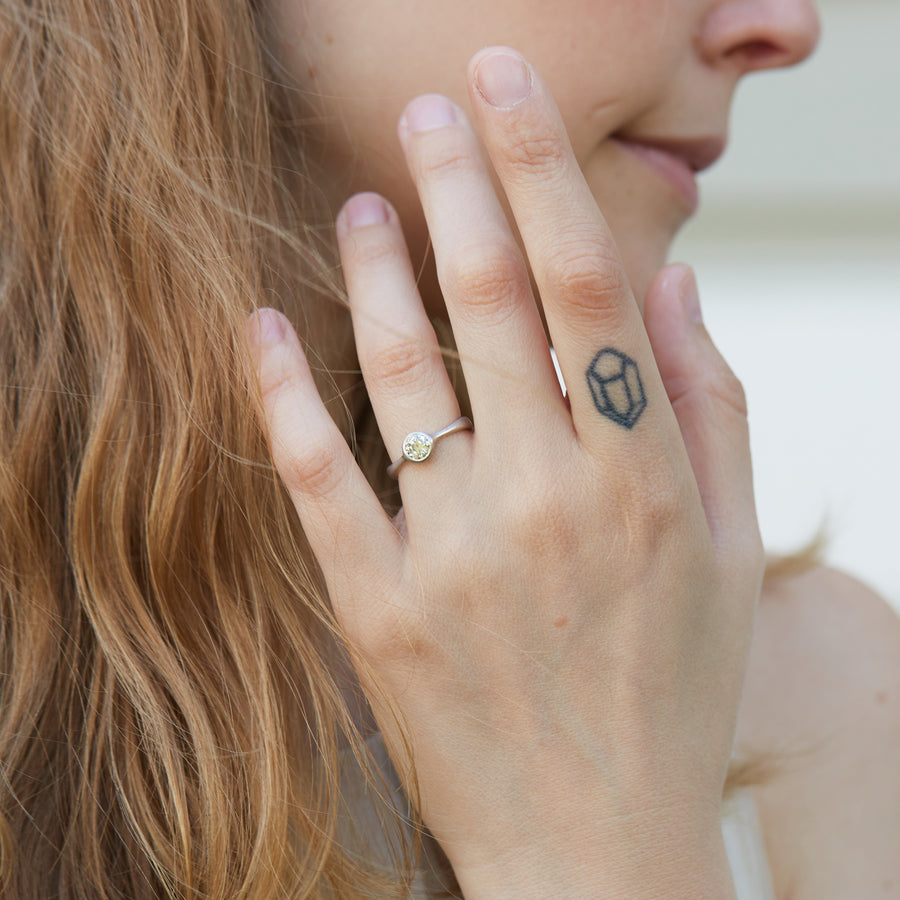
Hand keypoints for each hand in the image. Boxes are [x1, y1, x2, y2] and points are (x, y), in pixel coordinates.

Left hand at [246, 47, 762, 899]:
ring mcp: (453, 553)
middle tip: (427, 106)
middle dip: (456, 182)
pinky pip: (317, 477)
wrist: (595, 843)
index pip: (585, 281)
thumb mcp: (730, 552)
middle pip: (491, 299)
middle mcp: (547, 498)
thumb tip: (672, 278)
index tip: (504, 92)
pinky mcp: (377, 608)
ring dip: (376, 271)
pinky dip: (283, 393)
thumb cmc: (673, 691)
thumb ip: (709, 403)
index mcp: (641, 475)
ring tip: (362, 202)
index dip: (540, 169)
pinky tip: (263, 326)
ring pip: (401, 372)